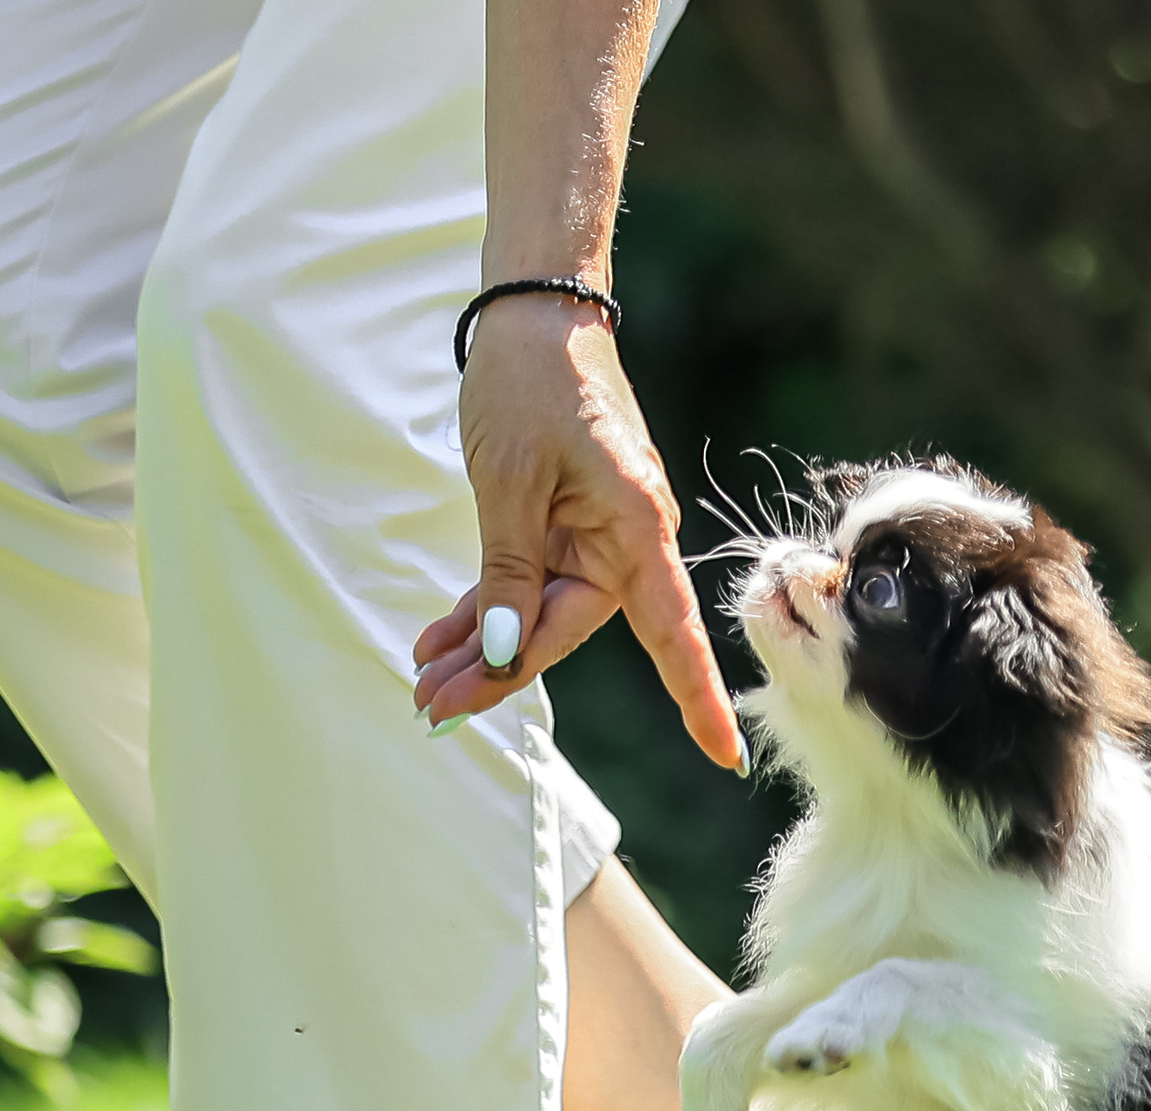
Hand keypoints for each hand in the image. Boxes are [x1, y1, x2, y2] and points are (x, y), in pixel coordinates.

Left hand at [414, 294, 744, 770]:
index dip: (699, 699)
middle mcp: (628, 541)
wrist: (533, 312)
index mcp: (637, 528)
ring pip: (540, 614)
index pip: (671, 634)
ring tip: (423, 679)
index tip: (726, 758)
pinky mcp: (566, 524)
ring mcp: (597, 535)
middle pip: (569, 630)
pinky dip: (488, 610)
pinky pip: (528, 583)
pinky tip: (442, 639)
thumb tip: (508, 654)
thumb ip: (510, 573)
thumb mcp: (509, 481)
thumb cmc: (532, 381)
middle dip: (500, 670)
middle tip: (431, 706)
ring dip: (484, 645)